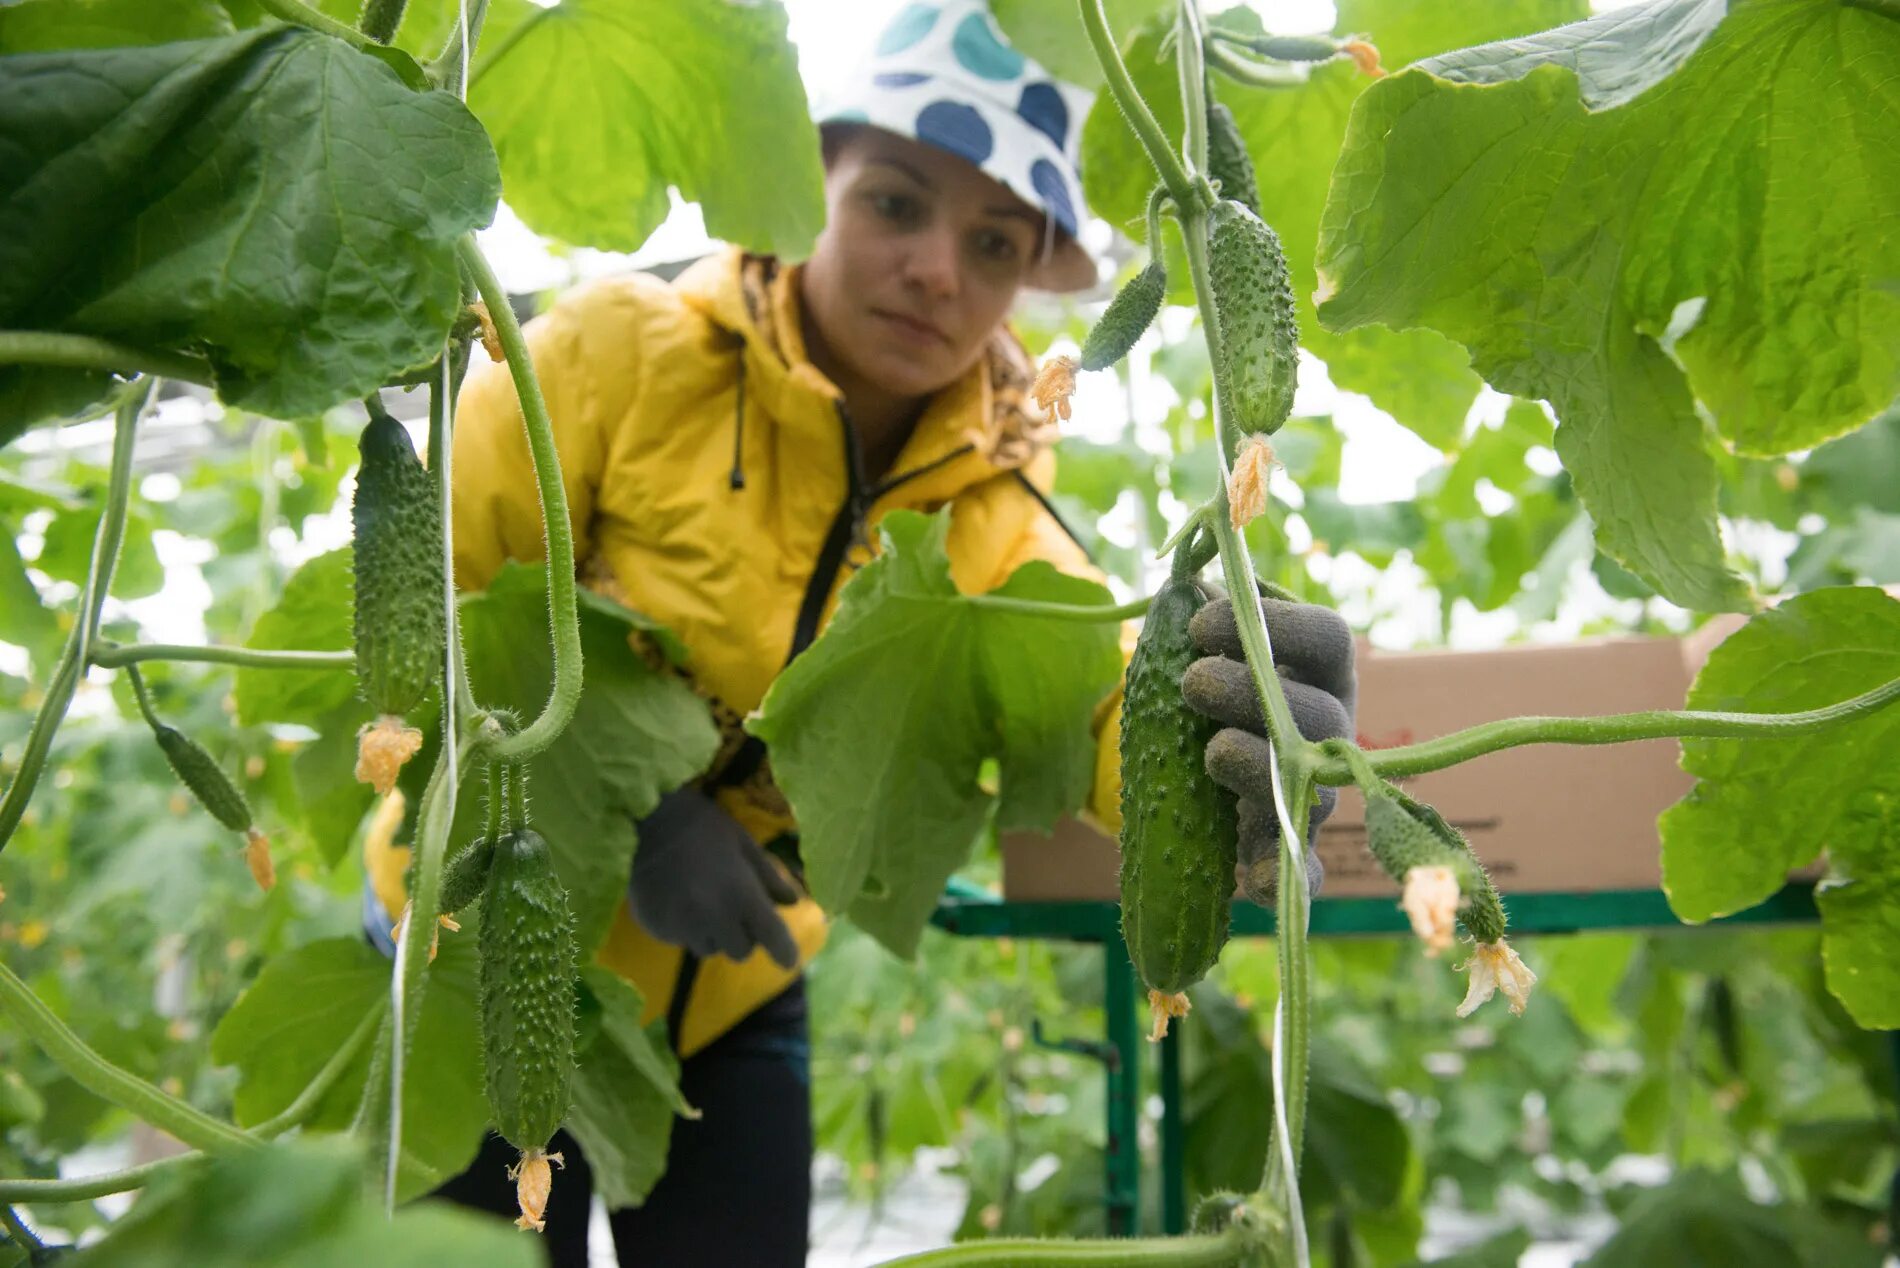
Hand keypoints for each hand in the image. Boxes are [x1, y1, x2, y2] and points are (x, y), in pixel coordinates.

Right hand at [629, 787, 800, 967]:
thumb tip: (792, 902)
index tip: (789, 961)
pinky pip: (680, 940)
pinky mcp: (657, 929)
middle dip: (742, 936)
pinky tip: (677, 901)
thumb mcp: (743, 843)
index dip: (784, 952)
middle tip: (733, 911)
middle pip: (740, 951)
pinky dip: (684, 928)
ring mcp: (683, 927)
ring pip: (709, 949)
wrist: (646, 818)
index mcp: (742, 896)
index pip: (772, 937)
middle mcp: (715, 919)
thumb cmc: (702, 825)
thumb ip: (768, 877)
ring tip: (701, 904)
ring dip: (713, 934)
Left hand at [1178, 591, 1356, 903]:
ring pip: (1315, 788)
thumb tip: (1188, 574)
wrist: (1200, 777)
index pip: (1328, 637)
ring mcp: (1315, 793)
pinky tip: (1251, 875)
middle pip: (1322, 713)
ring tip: (1210, 752)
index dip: (1275, 623)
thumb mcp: (1205, 648)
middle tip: (1193, 682)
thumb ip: (1199, 611)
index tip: (1200, 623)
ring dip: (1261, 766)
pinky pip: (1303, 872)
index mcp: (1320, 671)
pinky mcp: (1289, 850)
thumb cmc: (1212, 694)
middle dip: (1255, 694)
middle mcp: (1331, 731)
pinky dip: (1284, 877)